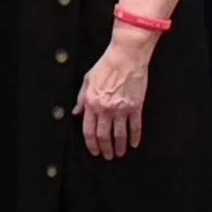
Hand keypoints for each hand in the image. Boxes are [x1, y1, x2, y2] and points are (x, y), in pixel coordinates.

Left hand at [74, 36, 149, 159]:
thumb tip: (76, 112)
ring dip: (119, 147)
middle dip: (105, 149)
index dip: (91, 144)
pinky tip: (133, 144)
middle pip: (104, 136)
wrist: (126, 57)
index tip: (94, 150)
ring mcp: (122, 109)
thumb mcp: (87, 81)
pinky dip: (134, 137)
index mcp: (92, 103)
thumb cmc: (106, 66)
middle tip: (107, 155)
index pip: (89, 130)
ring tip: (119, 153)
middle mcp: (106, 108)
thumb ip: (81, 99)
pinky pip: (135, 126)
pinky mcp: (136, 106)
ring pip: (120, 135)